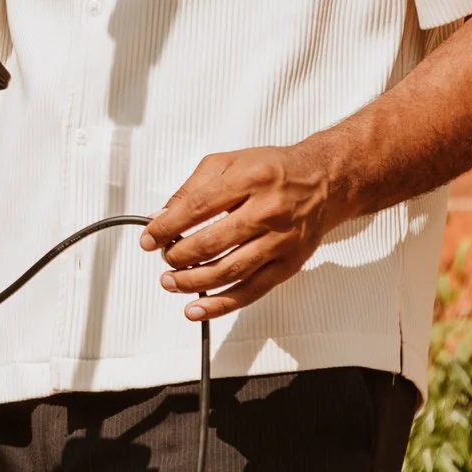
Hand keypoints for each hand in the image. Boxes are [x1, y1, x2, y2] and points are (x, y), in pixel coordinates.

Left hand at [139, 143, 350, 319]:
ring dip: (194, 281)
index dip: (167, 226)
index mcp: (249, 179)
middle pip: (212, 242)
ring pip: (230, 270)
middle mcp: (267, 211)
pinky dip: (221, 304)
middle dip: (179, 255)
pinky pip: (252, 291)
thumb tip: (162, 217)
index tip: (149, 237)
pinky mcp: (289, 265)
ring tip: (171, 282)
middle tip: (164, 258)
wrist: (322, 182)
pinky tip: (198, 308)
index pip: (197, 207)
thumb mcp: (228, 162)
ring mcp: (281, 241)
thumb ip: (192, 188)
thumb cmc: (273, 171)